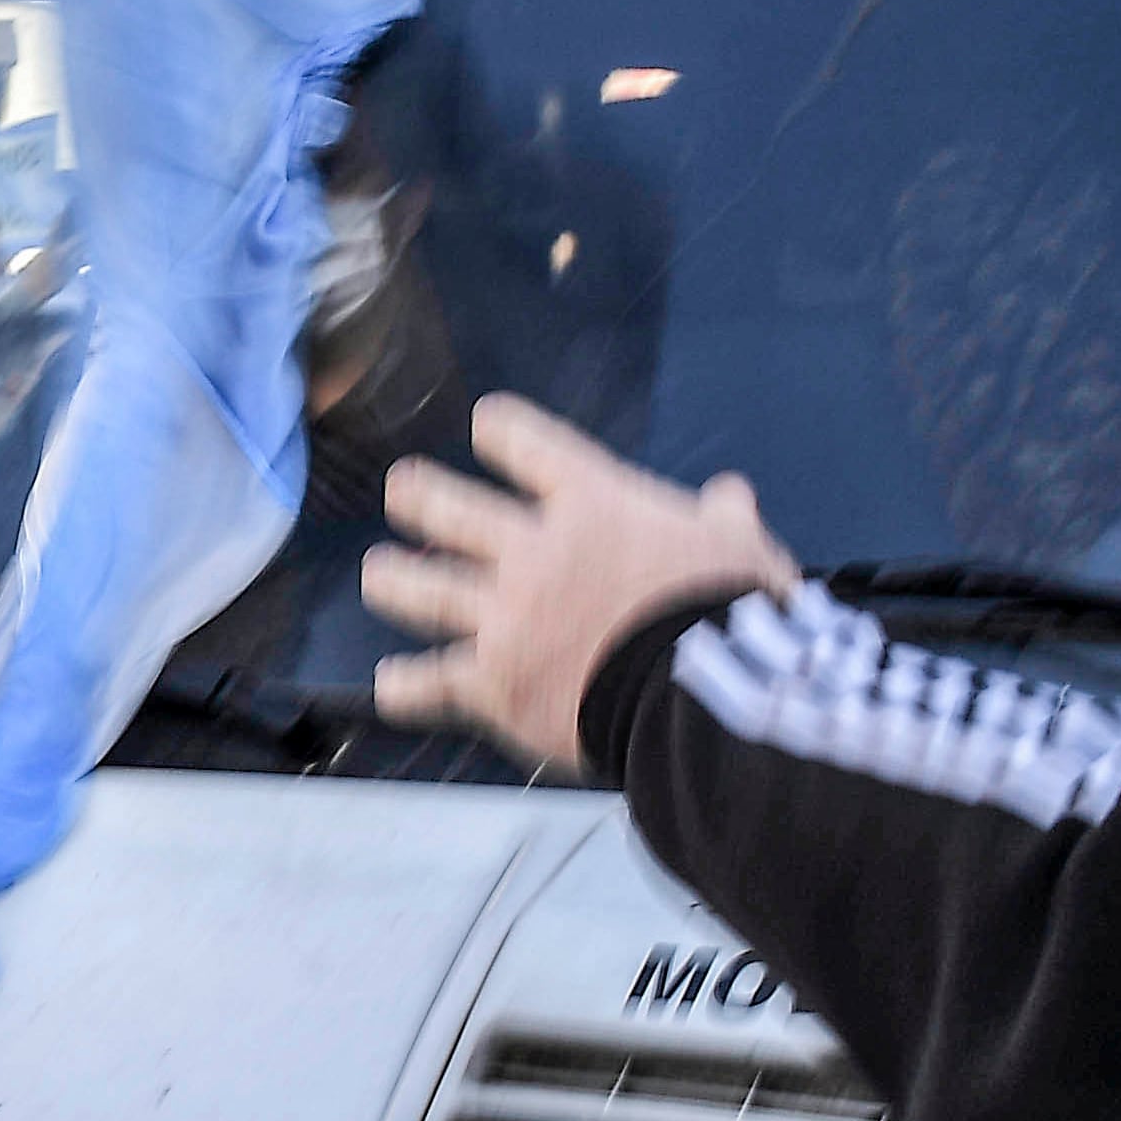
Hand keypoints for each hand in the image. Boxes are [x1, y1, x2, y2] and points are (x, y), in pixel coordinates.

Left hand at [363, 395, 796, 767]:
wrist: (700, 693)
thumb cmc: (727, 611)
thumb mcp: (740, 548)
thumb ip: (724, 520)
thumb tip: (730, 497)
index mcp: (591, 502)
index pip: (525, 442)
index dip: (501, 430)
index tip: (487, 427)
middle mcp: (532, 550)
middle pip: (447, 507)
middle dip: (417, 496)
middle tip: (402, 491)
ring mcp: (502, 617)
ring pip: (420, 589)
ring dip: (393, 579)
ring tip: (380, 573)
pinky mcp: (491, 684)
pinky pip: (430, 683)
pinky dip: (406, 687)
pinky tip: (391, 686)